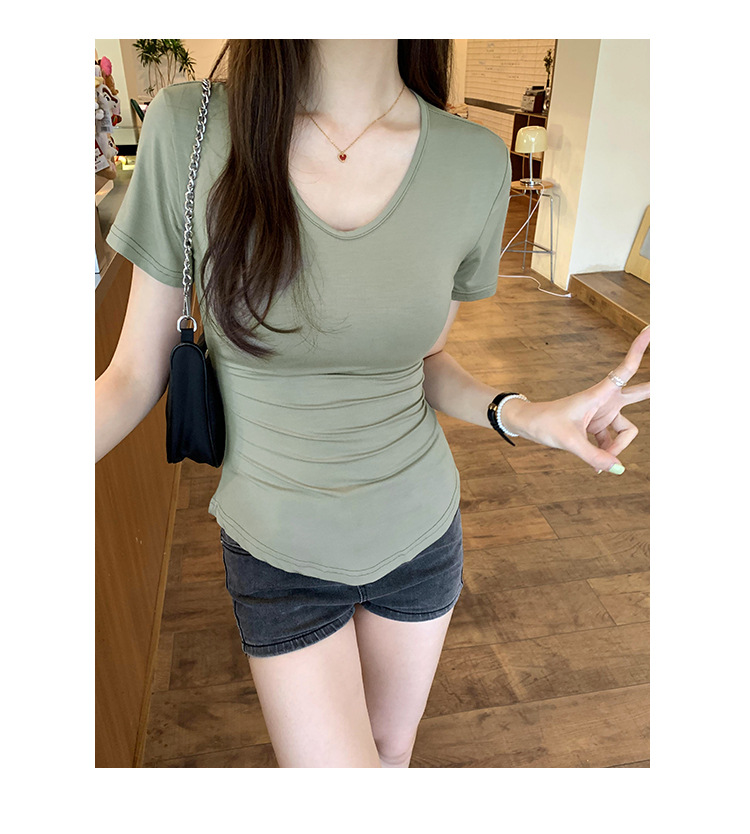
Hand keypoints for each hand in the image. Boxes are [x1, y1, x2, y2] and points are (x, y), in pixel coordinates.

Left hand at [504, 326, 650, 472]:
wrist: (529, 424)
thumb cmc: (546, 423)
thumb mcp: (569, 442)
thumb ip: (595, 456)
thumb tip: (619, 469)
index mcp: (600, 393)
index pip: (626, 369)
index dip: (639, 349)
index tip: (651, 328)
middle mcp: (606, 401)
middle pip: (640, 394)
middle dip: (655, 387)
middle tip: (680, 375)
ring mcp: (604, 414)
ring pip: (625, 432)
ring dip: (616, 448)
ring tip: (599, 463)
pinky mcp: (598, 426)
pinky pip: (613, 443)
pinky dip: (607, 454)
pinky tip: (598, 467)